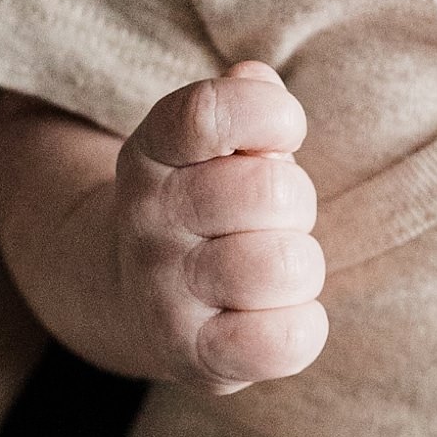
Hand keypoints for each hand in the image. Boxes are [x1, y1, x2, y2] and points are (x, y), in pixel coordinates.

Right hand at [114, 62, 325, 391]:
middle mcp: (148, 220)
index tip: (281, 132)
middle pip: (268, 192)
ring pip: (282, 265)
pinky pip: (281, 341)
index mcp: (153, 152)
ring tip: (274, 268)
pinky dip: (302, 327)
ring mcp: (164, 292)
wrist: (135, 301)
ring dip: (300, 265)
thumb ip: (243, 106)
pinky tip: (281, 315)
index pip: (207, 114)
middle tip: (273, 220)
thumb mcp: (211, 146)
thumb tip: (254, 80)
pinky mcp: (193, 356)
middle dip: (296, 202)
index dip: (269, 114)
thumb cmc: (206, 208)